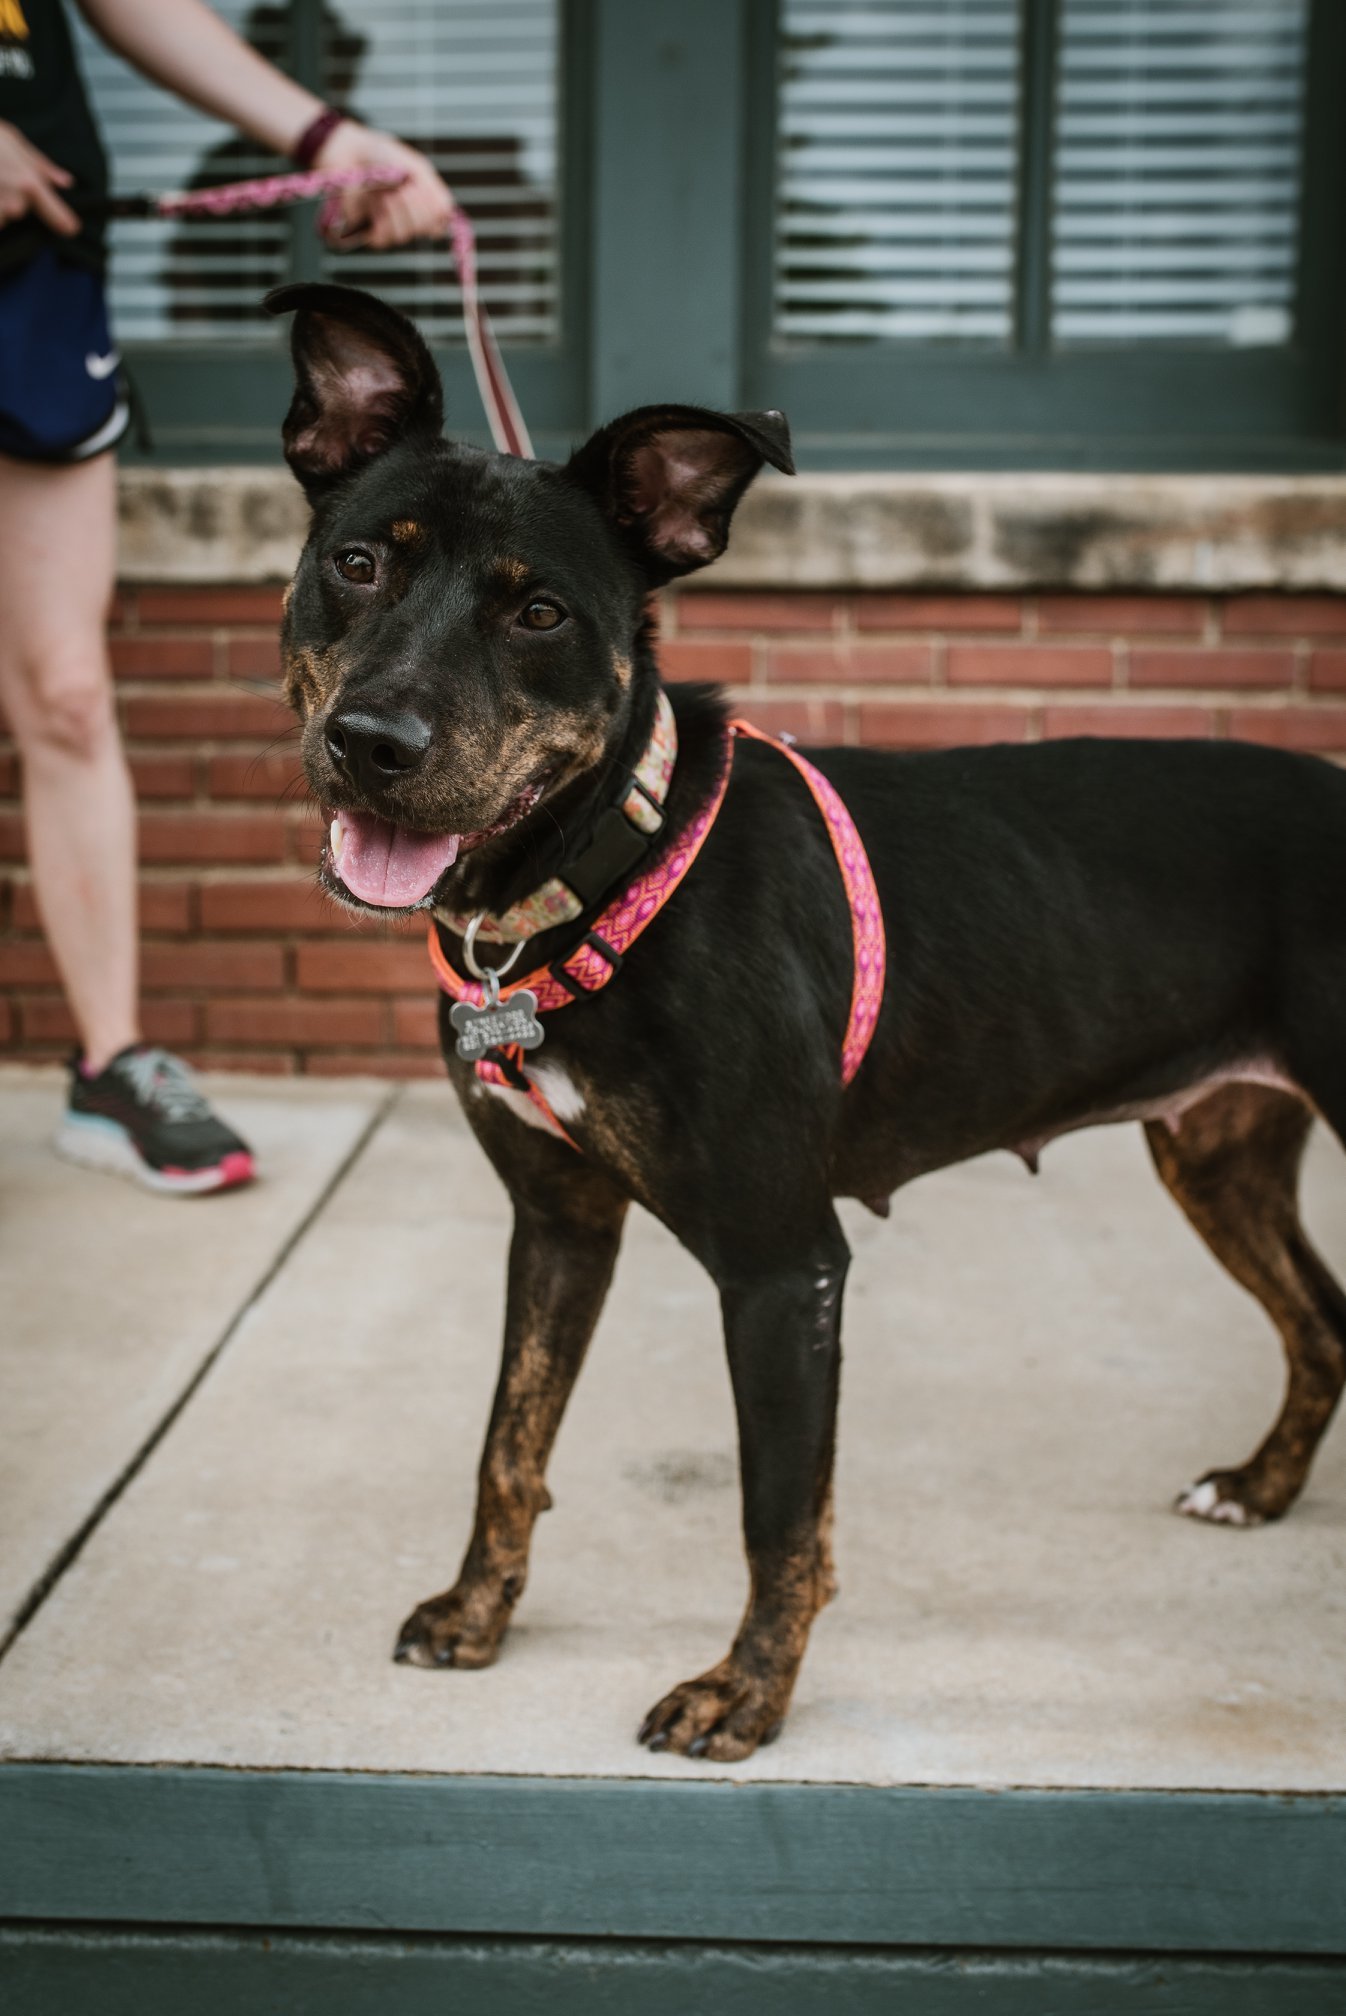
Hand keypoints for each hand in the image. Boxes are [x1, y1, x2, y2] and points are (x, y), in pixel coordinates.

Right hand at [0, 122, 78, 235]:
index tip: (71, 228)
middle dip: (10, 195)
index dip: (63, 221)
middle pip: (19, 211)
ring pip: (1, 217)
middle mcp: (13, 204)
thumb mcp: (12, 139)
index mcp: (28, 184)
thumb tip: (65, 182)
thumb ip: (41, 165)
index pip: (58, 216)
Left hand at [312, 121, 453, 250]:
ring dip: (397, 212)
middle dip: (416, 208)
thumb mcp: (415, 166)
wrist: (349, 151)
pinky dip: (382, 220)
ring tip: (386, 193)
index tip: (420, 186)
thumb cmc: (380, 154)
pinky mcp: (368, 231)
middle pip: (425, 229)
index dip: (434, 207)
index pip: (441, 218)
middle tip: (403, 188)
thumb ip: (433, 190)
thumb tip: (446, 214)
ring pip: (404, 235)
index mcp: (423, 198)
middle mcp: (408, 214)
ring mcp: (389, 224)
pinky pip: (384, 239)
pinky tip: (375, 202)